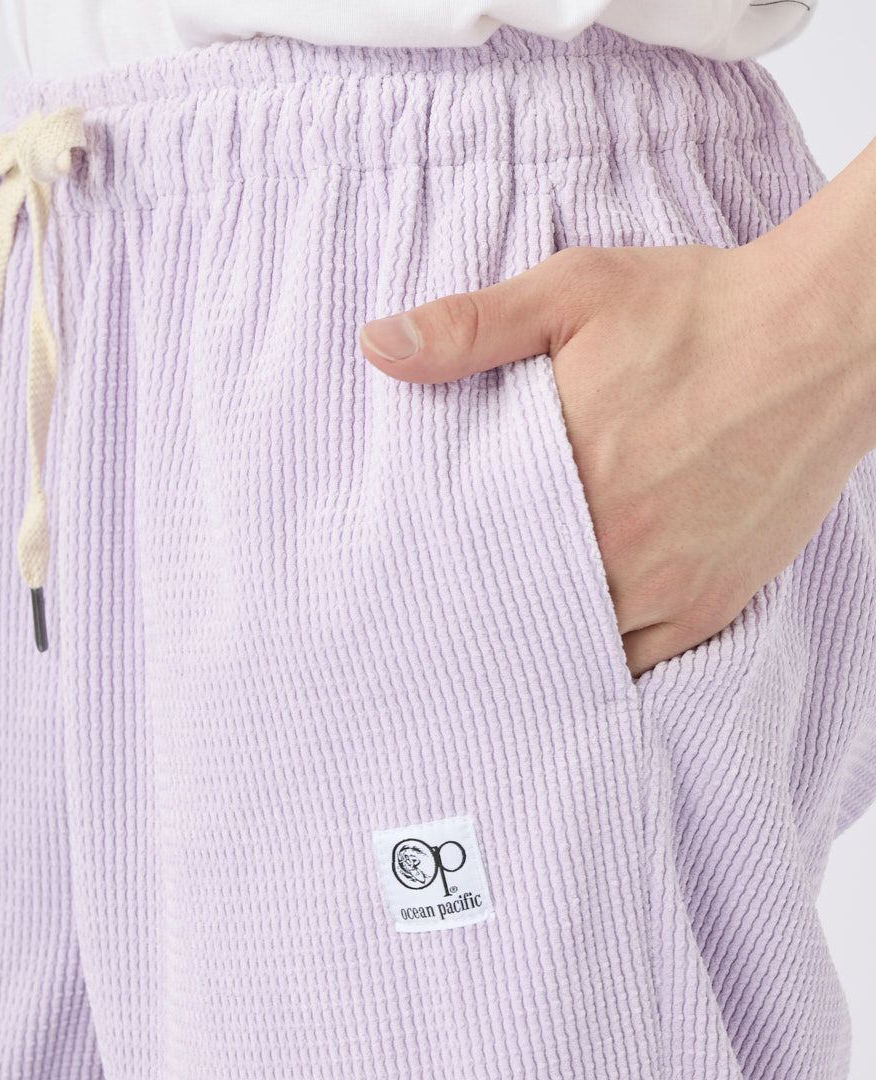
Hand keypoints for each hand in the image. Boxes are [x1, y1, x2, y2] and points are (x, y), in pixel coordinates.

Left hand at [359, 238, 875, 675]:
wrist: (825, 338)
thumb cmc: (698, 311)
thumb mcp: (573, 292)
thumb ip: (470, 327)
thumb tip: (376, 346)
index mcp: (568, 477)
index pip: (473, 556)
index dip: (438, 574)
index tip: (414, 579)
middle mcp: (617, 547)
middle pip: (522, 613)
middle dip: (486, 616)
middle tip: (449, 621)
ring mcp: (668, 586)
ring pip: (578, 649)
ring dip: (542, 643)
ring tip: (507, 636)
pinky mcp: (713, 603)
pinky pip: (642, 664)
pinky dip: (606, 663)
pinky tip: (577, 650)